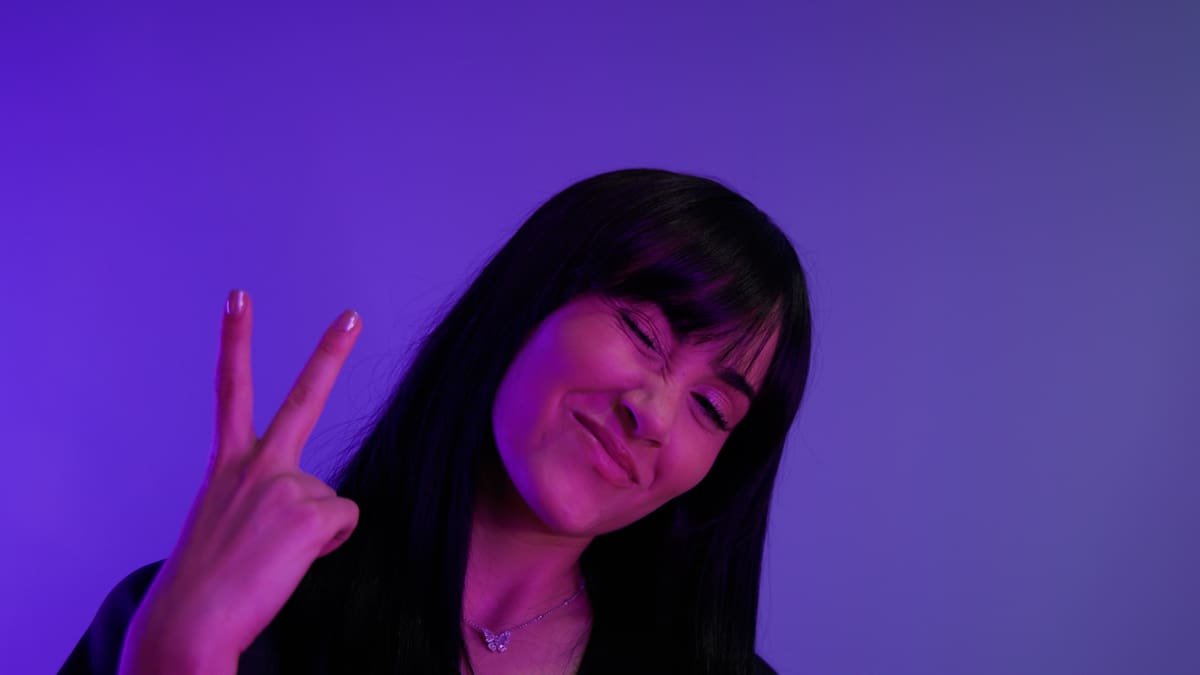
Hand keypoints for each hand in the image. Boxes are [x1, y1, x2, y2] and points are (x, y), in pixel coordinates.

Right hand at [119, 290, 362, 673]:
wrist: (188, 626)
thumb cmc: (208, 584)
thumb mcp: (229, 523)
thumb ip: (269, 496)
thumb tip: (319, 505)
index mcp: (227, 465)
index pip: (232, 391)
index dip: (236, 340)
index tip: (238, 296)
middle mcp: (254, 464)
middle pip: (302, 400)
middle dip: (330, 353)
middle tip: (352, 315)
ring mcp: (283, 484)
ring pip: (330, 501)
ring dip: (312, 532)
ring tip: (269, 559)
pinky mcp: (310, 513)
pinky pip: (344, 521)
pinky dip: (326, 545)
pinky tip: (289, 562)